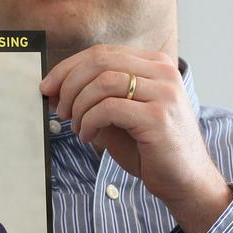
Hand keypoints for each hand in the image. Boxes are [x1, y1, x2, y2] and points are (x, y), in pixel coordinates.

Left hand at [40, 45, 232, 232]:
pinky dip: (88, 122)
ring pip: (102, 82)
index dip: (68, 68)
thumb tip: (53, 89)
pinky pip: (108, 108)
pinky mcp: (158, 117)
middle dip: (68, 84)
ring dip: (78, 106)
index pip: (101, 53)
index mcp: (154, 65)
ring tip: (75, 126)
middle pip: (99, 61)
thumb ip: (91, 98)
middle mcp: (163, 72)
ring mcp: (164, 93)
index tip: (48, 87)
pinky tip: (87, 137)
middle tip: (59, 109)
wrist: (184, 180)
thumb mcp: (116, 115)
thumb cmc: (148, 147)